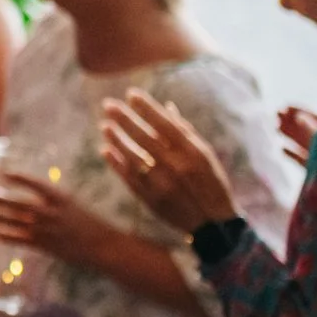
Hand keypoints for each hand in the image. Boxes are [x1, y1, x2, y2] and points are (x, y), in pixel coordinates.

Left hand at [0, 172, 120, 268]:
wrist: (104, 246)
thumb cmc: (90, 223)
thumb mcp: (73, 204)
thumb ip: (53, 200)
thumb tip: (34, 195)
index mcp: (61, 199)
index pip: (36, 185)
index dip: (19, 179)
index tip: (5, 174)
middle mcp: (52, 213)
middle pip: (21, 204)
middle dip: (1, 200)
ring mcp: (48, 230)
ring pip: (17, 222)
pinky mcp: (46, 245)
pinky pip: (21, 240)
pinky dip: (6, 236)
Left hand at [99, 90, 240, 232]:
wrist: (212, 223)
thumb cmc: (210, 183)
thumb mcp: (205, 155)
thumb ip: (185, 132)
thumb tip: (166, 106)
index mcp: (193, 152)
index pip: (165, 124)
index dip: (147, 108)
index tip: (131, 94)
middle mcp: (176, 166)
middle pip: (145, 137)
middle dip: (125, 119)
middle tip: (108, 105)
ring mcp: (162, 183)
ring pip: (133, 156)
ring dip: (117, 139)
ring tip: (104, 125)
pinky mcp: (150, 198)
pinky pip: (128, 176)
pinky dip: (116, 162)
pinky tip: (106, 149)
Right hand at [277, 104, 316, 166]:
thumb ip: (311, 129)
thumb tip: (297, 117)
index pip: (314, 117)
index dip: (299, 111)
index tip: (285, 107)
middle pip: (306, 129)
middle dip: (291, 121)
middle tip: (276, 113)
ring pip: (303, 142)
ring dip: (289, 134)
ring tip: (276, 127)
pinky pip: (303, 160)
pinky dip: (292, 154)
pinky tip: (282, 149)